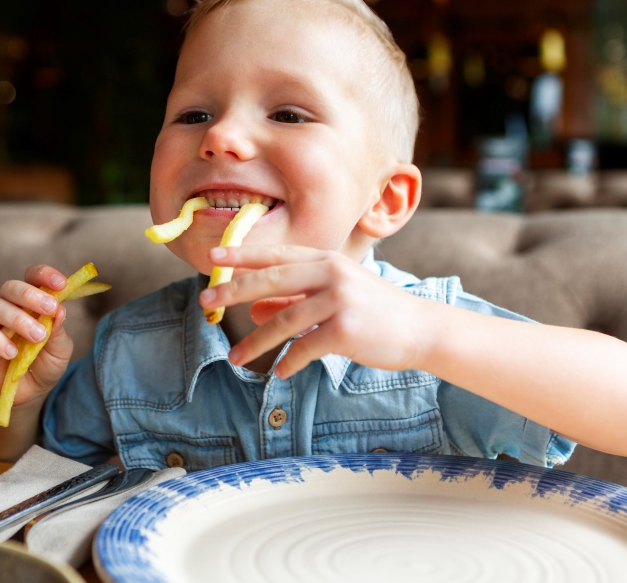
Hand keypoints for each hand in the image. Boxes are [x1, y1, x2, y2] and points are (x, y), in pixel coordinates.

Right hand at [0, 264, 74, 404]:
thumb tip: (60, 310)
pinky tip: (12, 352)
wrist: (31, 392)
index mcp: (33, 301)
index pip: (33, 277)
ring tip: (37, 337)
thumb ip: (58, 330)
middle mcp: (11, 306)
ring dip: (18, 319)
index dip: (44, 275)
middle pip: (11, 287)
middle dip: (31, 295)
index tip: (60, 283)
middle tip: (50, 309)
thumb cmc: (47, 363)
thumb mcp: (60, 349)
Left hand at [199, 245, 433, 378]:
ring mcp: (339, 300)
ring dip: (255, 342)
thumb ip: (295, 299)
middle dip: (233, 291)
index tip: (213, 257)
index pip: (276, 254)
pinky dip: (289, 362)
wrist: (420, 329)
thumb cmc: (374, 312)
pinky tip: (279, 372)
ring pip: (283, 320)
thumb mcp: (335, 296)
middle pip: (271, 280)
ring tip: (235, 358)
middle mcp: (331, 273)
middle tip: (206, 303)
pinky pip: (305, 348)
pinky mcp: (345, 329)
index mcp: (327, 260)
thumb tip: (256, 308)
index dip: (243, 255)